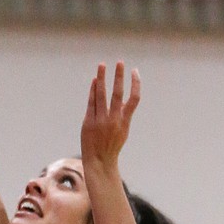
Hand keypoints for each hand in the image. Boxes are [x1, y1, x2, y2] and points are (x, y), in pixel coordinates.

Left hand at [81, 61, 140, 175]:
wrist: (99, 162)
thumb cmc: (112, 145)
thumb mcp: (123, 130)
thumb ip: (125, 113)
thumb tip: (126, 96)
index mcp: (125, 121)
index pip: (134, 99)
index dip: (135, 84)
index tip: (134, 71)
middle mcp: (113, 120)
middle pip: (117, 93)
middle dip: (119, 76)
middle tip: (120, 62)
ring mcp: (100, 121)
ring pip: (101, 95)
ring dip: (102, 78)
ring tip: (102, 65)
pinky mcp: (88, 122)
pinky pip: (91, 102)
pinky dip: (93, 90)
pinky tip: (94, 81)